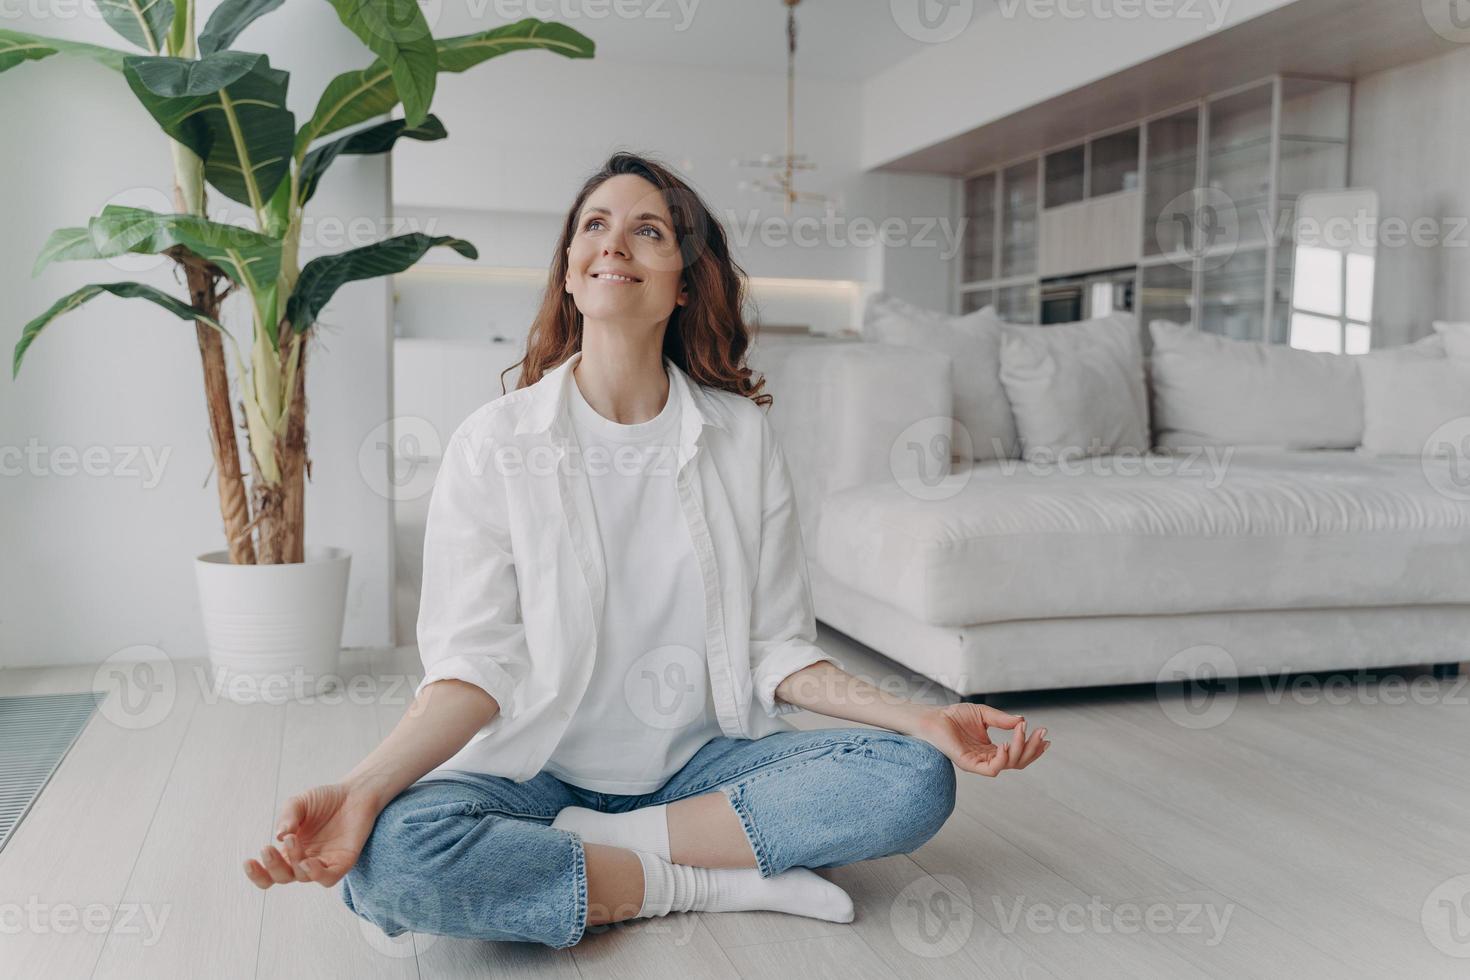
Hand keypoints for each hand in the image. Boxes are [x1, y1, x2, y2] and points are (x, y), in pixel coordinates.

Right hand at [242, 782, 380, 889]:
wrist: (355, 792)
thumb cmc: (325, 800)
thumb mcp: (299, 803)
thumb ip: (288, 817)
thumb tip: (279, 836)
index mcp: (290, 851)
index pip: (269, 872)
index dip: (257, 874)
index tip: (248, 861)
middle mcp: (305, 860)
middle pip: (283, 877)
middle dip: (273, 865)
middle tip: (268, 847)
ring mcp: (324, 863)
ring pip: (303, 877)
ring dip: (295, 863)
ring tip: (293, 841)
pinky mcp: (343, 862)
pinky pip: (328, 878)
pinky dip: (317, 874)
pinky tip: (308, 862)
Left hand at [913, 702, 1049, 776]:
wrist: (933, 717)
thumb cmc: (954, 716)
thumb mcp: (984, 714)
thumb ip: (1002, 720)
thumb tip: (1022, 721)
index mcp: (991, 750)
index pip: (1018, 754)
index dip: (1033, 747)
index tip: (1045, 734)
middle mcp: (987, 758)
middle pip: (1018, 762)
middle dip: (1033, 748)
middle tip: (1041, 733)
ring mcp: (979, 763)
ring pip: (1008, 765)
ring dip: (1020, 749)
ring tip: (1022, 732)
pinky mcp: (969, 764)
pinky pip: (991, 769)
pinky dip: (1002, 758)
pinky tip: (1006, 744)